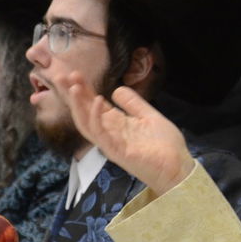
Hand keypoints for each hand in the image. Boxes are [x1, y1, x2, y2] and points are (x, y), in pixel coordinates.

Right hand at [56, 72, 194, 195]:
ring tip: (73, 87)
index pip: (93, 105)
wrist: (179, 168)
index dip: (84, 90)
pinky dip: (97, 118)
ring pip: (87, 123)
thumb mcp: (149, 117)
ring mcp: (111, 144)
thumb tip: (116, 89)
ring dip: (78, 105)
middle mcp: (109, 134)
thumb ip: (133, 104)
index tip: (74, 73)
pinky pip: (102, 134)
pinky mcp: (118, 152)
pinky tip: (98, 101)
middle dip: (73, 95)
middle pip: (85, 112)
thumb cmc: (165, 146)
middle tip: (61, 76)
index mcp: (116, 125)